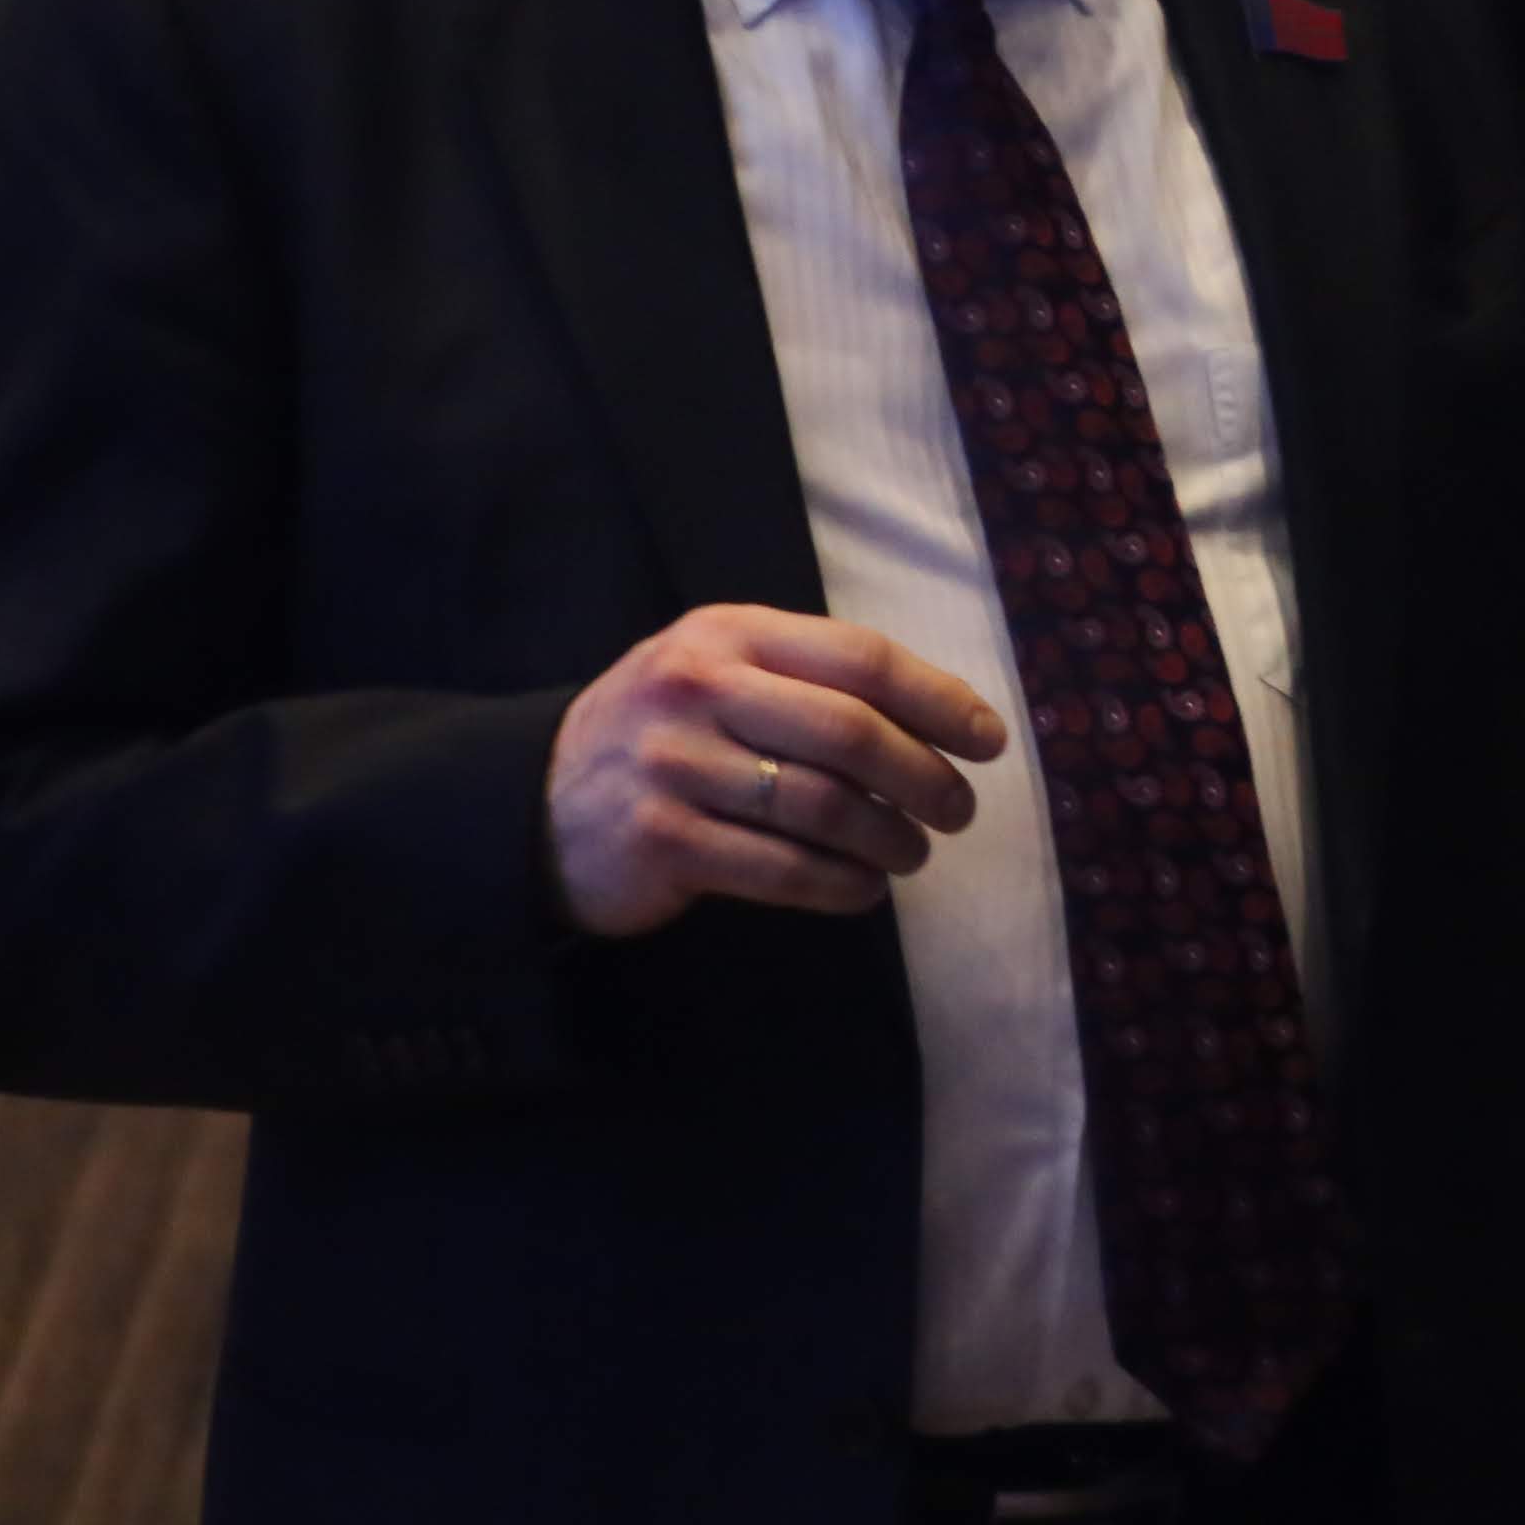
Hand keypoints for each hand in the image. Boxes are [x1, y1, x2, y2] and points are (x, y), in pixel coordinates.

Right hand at [545, 606, 1005, 936]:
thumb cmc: (662, 735)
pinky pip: (782, 870)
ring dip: (889, 838)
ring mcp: (674, 766)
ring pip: (822, 807)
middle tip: (957, 811)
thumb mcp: (718, 674)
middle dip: (924, 777)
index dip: (938, 700)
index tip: (988, 740)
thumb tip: (941, 721)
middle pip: (849, 732)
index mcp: (728, 634)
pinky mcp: (662, 842)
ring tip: (912, 854)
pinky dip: (841, 886)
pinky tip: (863, 889)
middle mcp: (698, 689)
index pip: (859, 658)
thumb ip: (808, 681)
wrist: (536, 800)